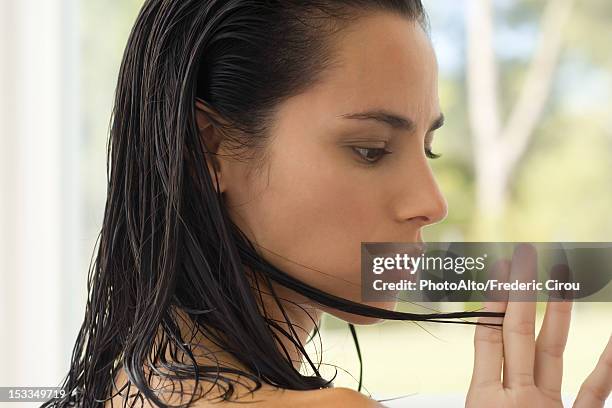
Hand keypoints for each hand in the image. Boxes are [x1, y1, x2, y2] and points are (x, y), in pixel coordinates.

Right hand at [466, 244, 611, 406]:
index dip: (492, 300)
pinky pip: (596, 390)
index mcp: (485, 399)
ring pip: (552, 350)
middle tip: (524, 254)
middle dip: (520, 290)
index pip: (487, 336)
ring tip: (562, 277)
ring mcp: (549, 407)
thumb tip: (448, 374)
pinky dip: (609, 363)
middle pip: (517, 332)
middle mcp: (519, 398)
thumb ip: (472, 396)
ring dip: (557, 311)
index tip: (499, 269)